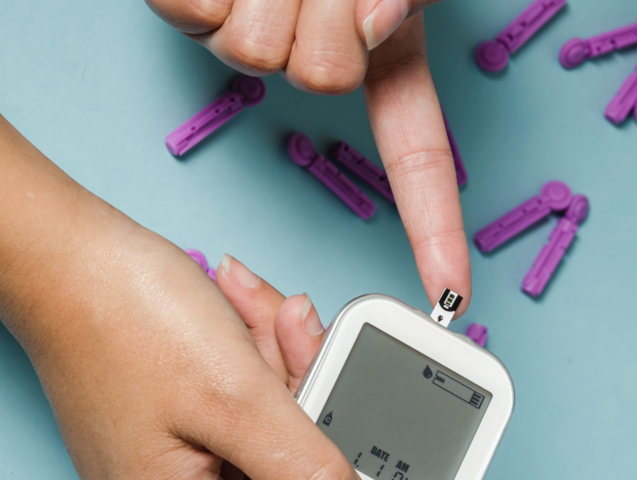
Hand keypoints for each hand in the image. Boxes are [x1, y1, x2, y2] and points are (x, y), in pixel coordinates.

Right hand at [16, 231, 394, 479]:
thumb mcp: (240, 401)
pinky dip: (257, 364)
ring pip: (268, 442)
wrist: (62, 251)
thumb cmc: (124, 319)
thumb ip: (308, 477)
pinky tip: (248, 318)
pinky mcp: (178, 426)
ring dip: (283, 375)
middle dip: (305, 413)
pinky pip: (243, 411)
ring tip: (268, 318)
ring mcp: (172, 468)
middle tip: (303, 350)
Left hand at [148, 0, 472, 315]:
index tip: (451, 293)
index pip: (417, 153)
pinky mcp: (185, 14)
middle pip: (321, 82)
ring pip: (255, 52)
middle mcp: (305, 57)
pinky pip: (197, 16)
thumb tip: (373, 27)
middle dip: (322, 24)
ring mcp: (243, 38)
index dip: (434, 227)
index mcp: (378, 51)